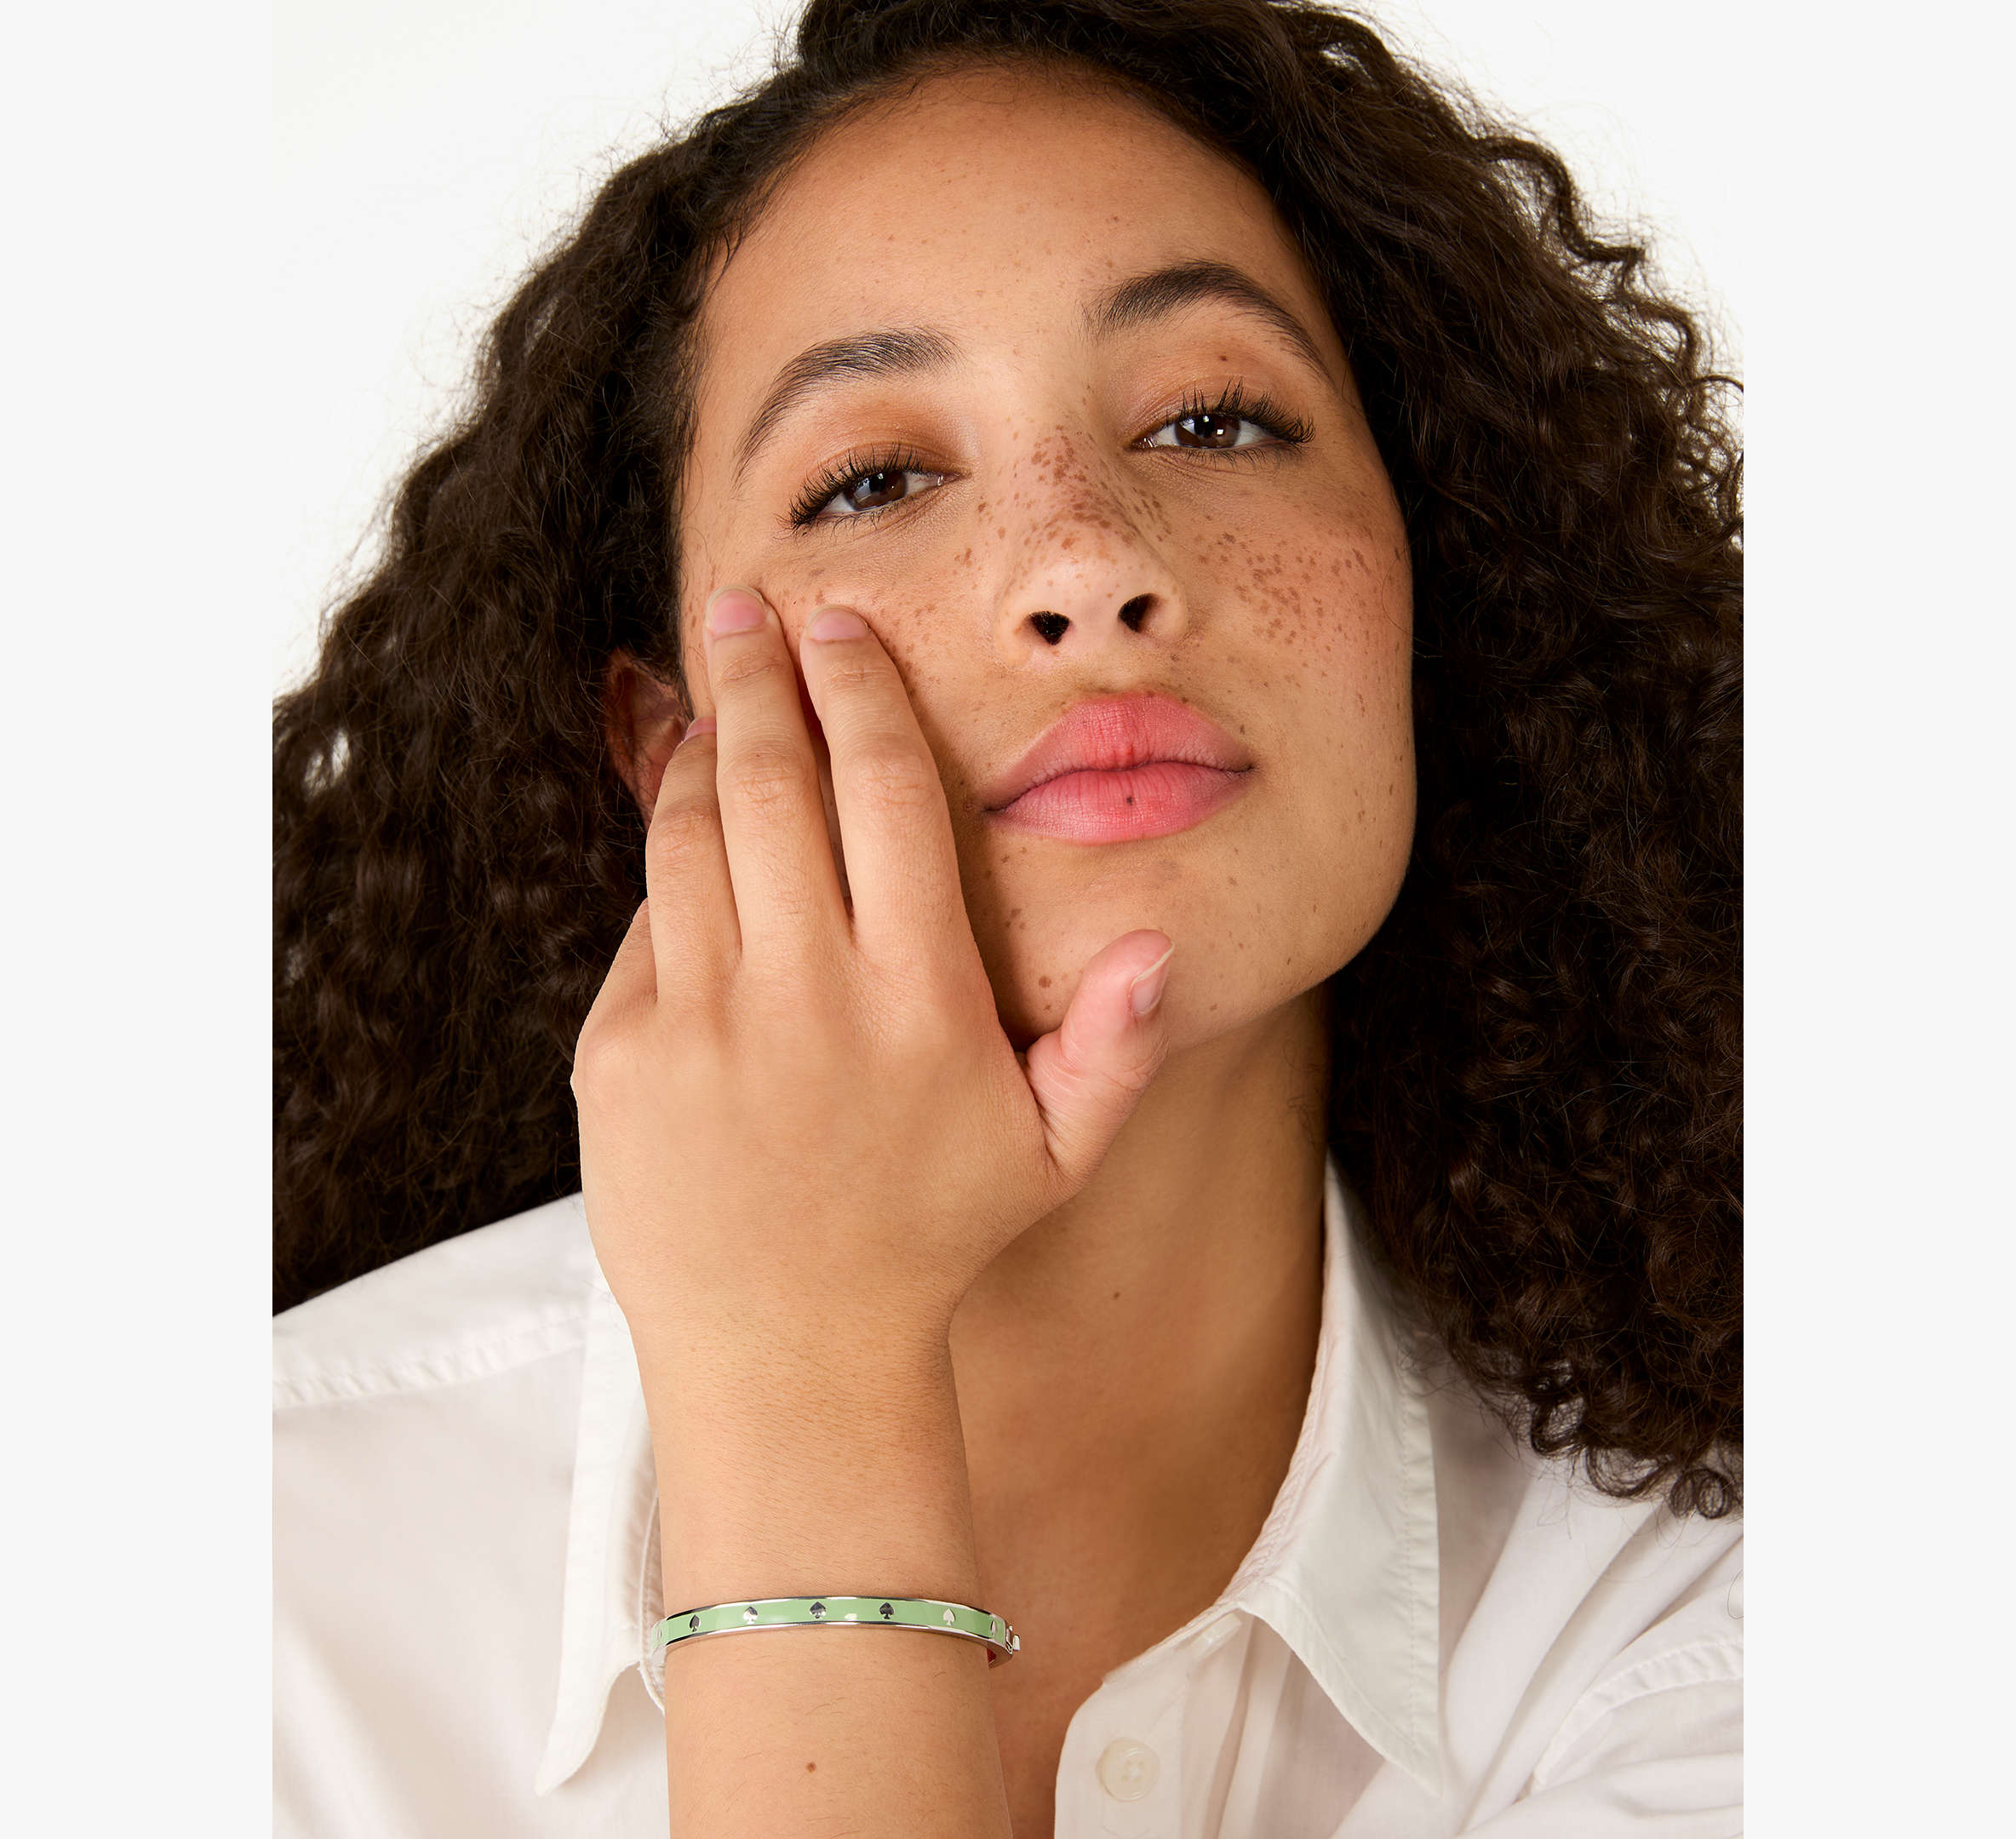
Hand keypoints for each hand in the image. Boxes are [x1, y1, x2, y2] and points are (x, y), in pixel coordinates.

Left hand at [573, 585, 1178, 1373]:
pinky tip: (688, 834)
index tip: (840, 627)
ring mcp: (705, 1021)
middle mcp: (810, 992)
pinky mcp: (623, 1055)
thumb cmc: (930, 1242)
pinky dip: (667, 868)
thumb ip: (1117, 1048)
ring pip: (694, 835)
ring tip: (715, 696)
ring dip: (704, 748)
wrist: (787, 1357)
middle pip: (778, 782)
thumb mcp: (1054, 1158)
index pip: (887, 794)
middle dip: (762, 675)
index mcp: (921, 997)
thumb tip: (1161, 942)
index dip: (861, 692)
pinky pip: (643, 928)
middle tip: (748, 607)